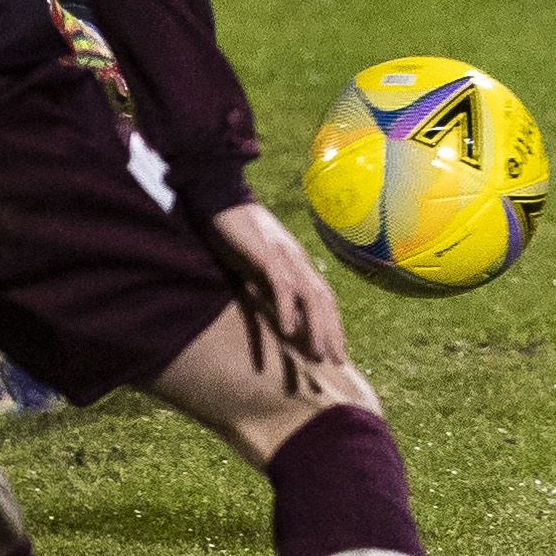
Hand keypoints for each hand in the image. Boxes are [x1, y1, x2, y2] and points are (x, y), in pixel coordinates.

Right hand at [205, 199, 346, 380]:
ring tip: (317, 355)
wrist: (218, 194)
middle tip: (336, 361)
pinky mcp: (264, 254)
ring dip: (316, 327)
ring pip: (309, 296)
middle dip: (332, 332)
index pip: (323, 297)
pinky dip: (288, 308)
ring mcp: (283, 257)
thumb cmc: (235, 231)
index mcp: (296, 262)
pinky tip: (288, 331)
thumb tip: (277, 310)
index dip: (332, 324)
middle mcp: (296, 260)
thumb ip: (269, 284)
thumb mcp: (255, 263)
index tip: (336, 351)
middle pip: (323, 300)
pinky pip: (281, 285)